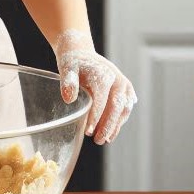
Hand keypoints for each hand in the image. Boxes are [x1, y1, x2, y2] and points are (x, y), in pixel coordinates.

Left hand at [52, 29, 136, 144]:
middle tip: (97, 140)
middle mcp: (117, 79)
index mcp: (103, 73)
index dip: (96, 116)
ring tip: (103, 139)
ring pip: (124, 109)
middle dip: (108, 125)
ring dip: (115, 126)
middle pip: (116, 106)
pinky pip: (125, 108)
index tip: (88, 131)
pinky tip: (110, 133)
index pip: (101, 98)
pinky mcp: (126, 90)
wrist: (81, 53)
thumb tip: (69, 99)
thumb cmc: (73, 63)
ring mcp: (123, 84)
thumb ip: (68, 82)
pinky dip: (119, 122)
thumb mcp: (66, 69)